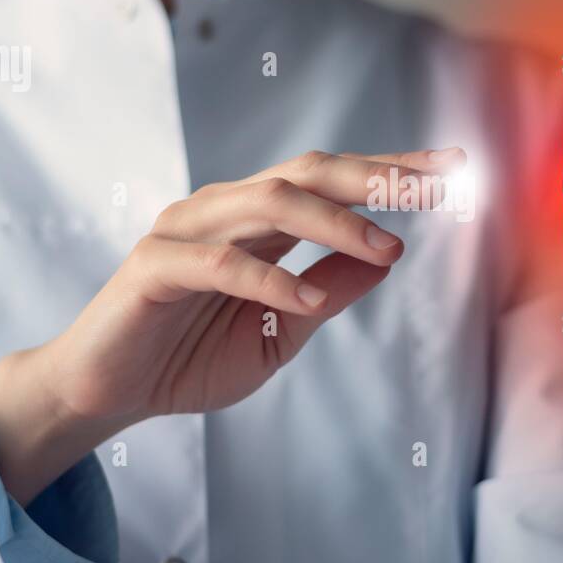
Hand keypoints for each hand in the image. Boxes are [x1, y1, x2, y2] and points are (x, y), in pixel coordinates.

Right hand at [0, 148, 463, 502]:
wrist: (108, 393)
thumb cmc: (188, 357)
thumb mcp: (278, 332)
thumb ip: (326, 293)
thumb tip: (387, 259)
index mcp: (257, 221)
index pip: (332, 181)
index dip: (391, 170)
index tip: (454, 170)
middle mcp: (224, 210)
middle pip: (309, 172)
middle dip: (377, 174)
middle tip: (437, 185)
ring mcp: (186, 229)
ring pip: (270, 202)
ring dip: (336, 223)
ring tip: (387, 249)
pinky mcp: (154, 264)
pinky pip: (219, 262)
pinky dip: (267, 278)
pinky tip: (305, 302)